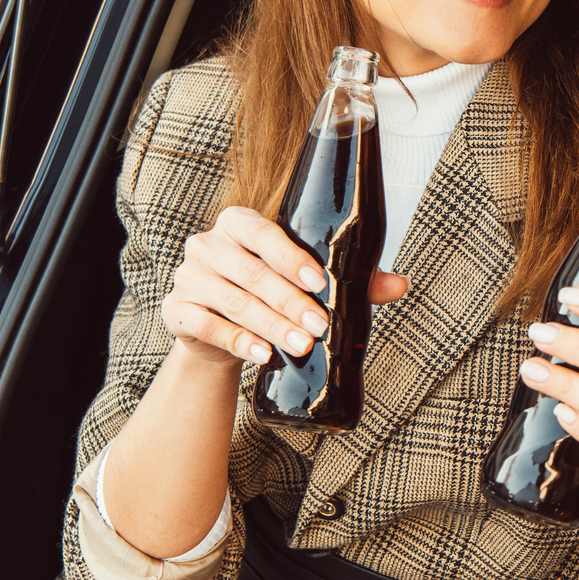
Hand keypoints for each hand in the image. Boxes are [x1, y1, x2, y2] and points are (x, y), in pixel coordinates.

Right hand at [161, 205, 408, 364]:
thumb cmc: (269, 292)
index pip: (263, 232)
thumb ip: (350, 278)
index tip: (319, 281)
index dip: (290, 257)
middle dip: (290, 302)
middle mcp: (207, 245)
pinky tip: (263, 355)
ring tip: (301, 344)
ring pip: (234, 302)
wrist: (219, 328)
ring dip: (271, 326)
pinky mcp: (177, 311)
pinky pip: (208, 326)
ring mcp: (188, 277)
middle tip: (320, 325)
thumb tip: (401, 284)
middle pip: (252, 274)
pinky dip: (239, 342)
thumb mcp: (303, 280)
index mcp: (238, 224)